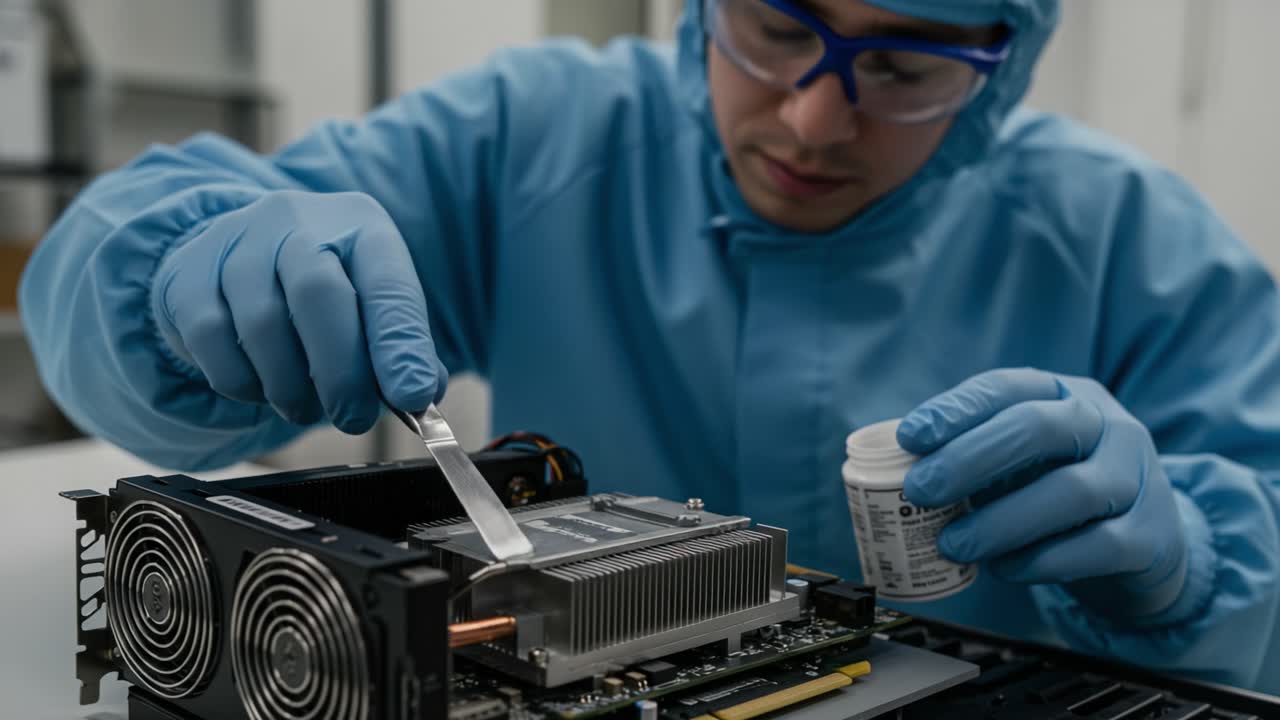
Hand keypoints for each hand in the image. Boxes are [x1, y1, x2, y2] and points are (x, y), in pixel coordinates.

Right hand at [151, 190, 446, 432]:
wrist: (239, 255)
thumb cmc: (323, 288)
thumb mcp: (371, 301)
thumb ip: (399, 345)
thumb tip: (419, 393)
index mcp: (358, 223)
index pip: (388, 280)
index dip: (401, 342)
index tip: (414, 396)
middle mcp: (296, 221)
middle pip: (319, 294)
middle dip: (342, 371)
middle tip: (354, 418)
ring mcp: (236, 242)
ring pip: (262, 324)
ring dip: (289, 386)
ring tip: (305, 408)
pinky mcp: (188, 275)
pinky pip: (212, 340)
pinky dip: (241, 381)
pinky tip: (260, 388)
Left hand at [898, 368, 1188, 619]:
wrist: (1147, 541)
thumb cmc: (1061, 489)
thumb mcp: (1023, 459)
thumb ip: (974, 455)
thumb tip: (898, 467)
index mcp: (1065, 394)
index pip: (1005, 388)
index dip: (955, 410)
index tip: (909, 437)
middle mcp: (1108, 425)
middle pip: (1038, 428)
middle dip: (969, 458)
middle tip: (920, 490)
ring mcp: (1137, 477)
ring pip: (1072, 490)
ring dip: (1000, 520)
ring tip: (953, 544)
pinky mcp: (1150, 535)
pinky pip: (1097, 545)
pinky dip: (1042, 559)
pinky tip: (1003, 568)